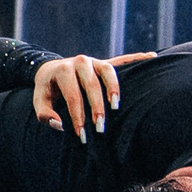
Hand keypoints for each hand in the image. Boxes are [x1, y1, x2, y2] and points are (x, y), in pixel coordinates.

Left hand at [31, 51, 152, 140]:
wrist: (51, 70)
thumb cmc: (48, 90)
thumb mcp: (39, 102)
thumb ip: (45, 115)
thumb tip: (60, 126)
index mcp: (63, 70)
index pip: (72, 96)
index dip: (77, 116)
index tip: (82, 134)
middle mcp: (80, 62)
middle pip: (91, 85)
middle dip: (96, 107)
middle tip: (100, 127)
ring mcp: (94, 61)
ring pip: (108, 72)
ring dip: (114, 88)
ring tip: (116, 105)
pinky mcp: (105, 62)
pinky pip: (123, 59)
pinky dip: (137, 58)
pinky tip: (152, 57)